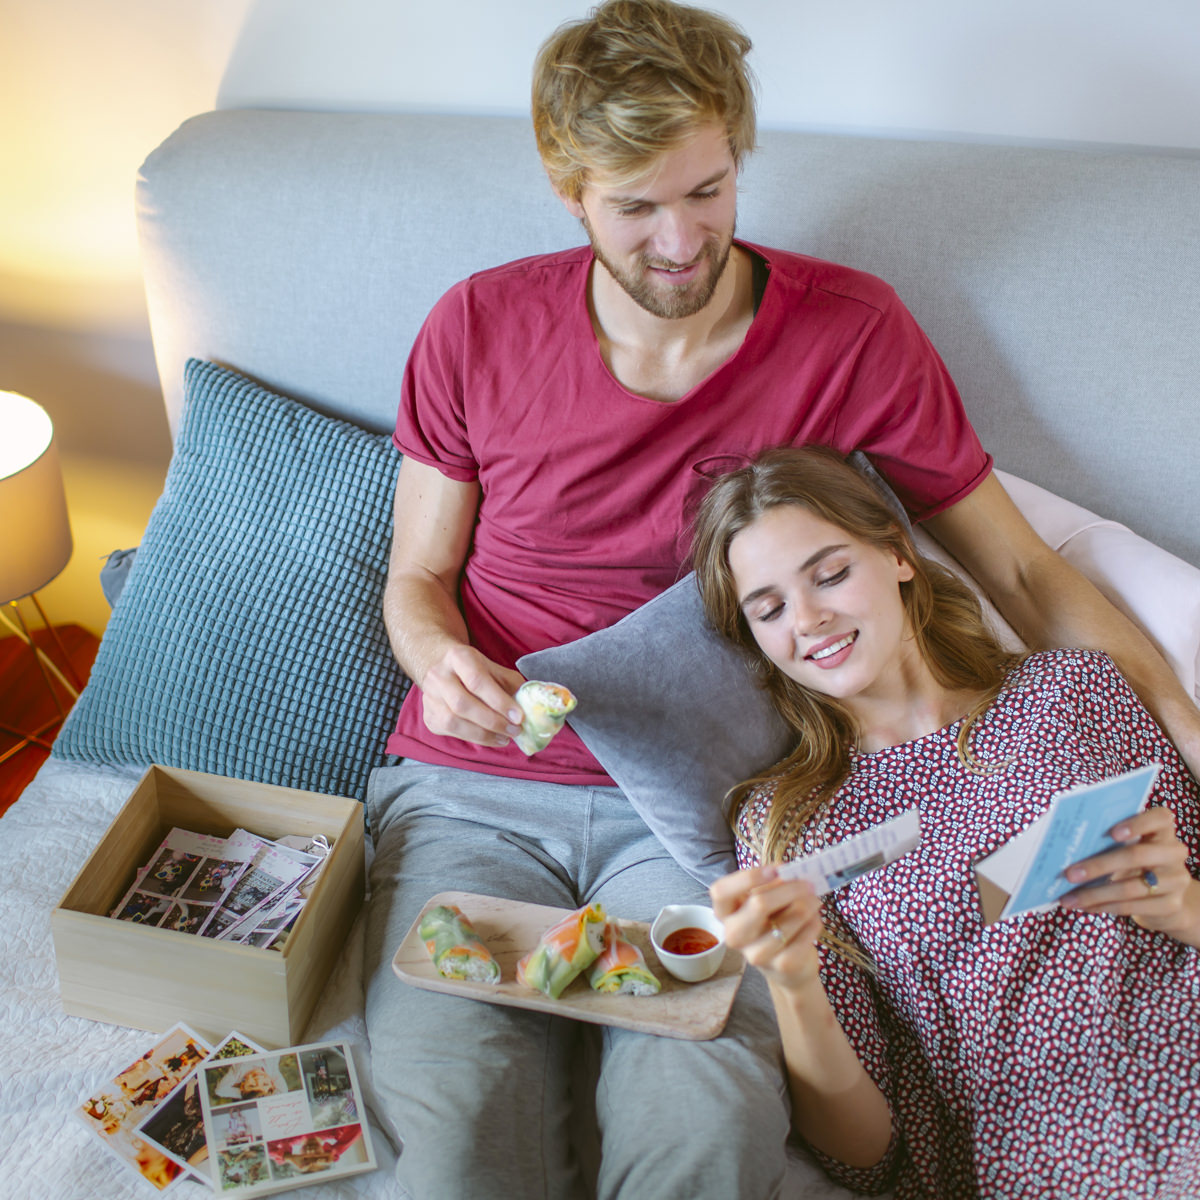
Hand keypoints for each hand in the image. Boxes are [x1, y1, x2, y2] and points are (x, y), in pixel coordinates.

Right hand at [419, 644, 526, 746]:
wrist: (441, 667)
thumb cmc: (473, 669)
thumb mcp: (493, 667)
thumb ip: (510, 684)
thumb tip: (529, 705)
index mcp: (458, 657)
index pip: (477, 681)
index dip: (499, 701)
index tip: (519, 716)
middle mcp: (438, 676)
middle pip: (463, 704)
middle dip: (492, 721)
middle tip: (514, 730)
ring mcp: (430, 698)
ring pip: (453, 722)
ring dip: (483, 734)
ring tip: (505, 738)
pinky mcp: (429, 716)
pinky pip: (451, 732)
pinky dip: (473, 738)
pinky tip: (490, 738)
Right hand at [710, 865, 824, 992]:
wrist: (787, 966)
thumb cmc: (772, 922)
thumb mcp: (764, 899)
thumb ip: (770, 884)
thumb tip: (788, 871)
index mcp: (725, 913)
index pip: (721, 891)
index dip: (748, 877)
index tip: (775, 870)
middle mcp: (734, 935)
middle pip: (759, 903)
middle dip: (790, 888)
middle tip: (807, 883)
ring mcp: (756, 953)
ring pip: (790, 917)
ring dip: (808, 904)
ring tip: (813, 900)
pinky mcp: (783, 965)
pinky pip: (806, 934)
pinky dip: (814, 922)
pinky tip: (814, 920)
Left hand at [1059, 806, 1199, 943]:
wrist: (1167, 899)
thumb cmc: (1136, 863)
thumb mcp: (1129, 847)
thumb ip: (1109, 841)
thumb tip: (1068, 849)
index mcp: (1162, 829)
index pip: (1159, 818)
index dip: (1136, 824)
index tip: (1111, 834)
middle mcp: (1174, 852)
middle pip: (1136, 855)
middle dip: (1098, 865)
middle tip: (1069, 874)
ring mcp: (1176, 880)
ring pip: (1130, 887)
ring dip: (1094, 894)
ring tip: (1068, 899)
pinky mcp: (1171, 904)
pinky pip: (1132, 906)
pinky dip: (1104, 906)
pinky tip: (1084, 906)